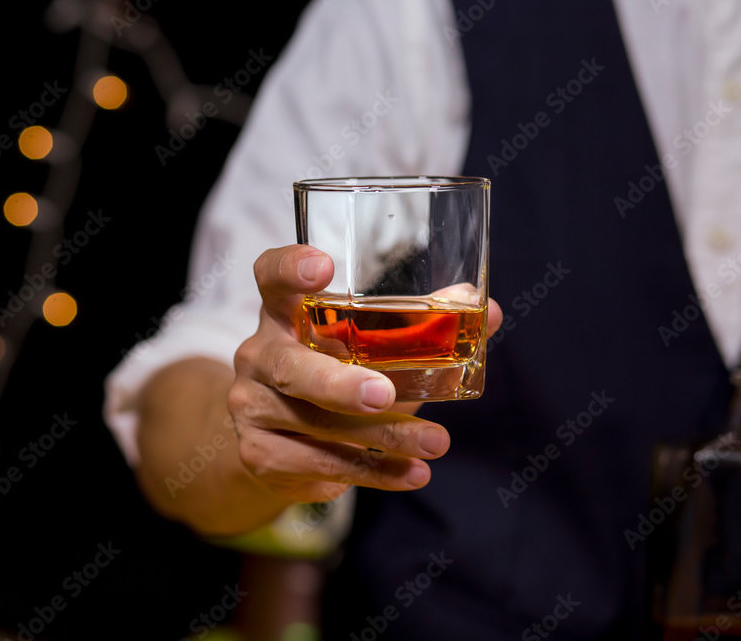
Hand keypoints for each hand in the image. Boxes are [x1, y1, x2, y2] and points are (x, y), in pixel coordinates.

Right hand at [229, 244, 502, 503]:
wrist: (274, 443)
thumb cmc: (333, 377)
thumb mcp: (368, 350)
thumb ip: (421, 329)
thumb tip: (488, 310)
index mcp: (283, 313)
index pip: (270, 277)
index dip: (290, 268)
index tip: (323, 267)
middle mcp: (259, 354)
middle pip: (288, 365)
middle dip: (337, 383)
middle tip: (384, 393)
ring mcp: (252, 406)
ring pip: (315, 425)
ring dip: (382, 437)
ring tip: (435, 443)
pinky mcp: (260, 454)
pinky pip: (319, 466)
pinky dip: (372, 472)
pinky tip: (410, 473)